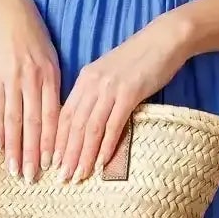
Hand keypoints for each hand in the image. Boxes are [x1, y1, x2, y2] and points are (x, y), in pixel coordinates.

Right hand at [0, 0, 62, 183]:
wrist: (6, 13)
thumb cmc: (33, 39)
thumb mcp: (51, 59)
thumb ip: (54, 87)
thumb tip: (62, 117)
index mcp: (50, 77)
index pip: (53, 116)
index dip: (52, 142)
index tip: (54, 164)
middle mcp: (31, 81)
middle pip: (33, 124)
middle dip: (34, 154)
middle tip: (33, 178)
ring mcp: (11, 80)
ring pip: (14, 121)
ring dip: (15, 149)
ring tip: (16, 170)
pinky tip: (0, 149)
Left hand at [54, 11, 192, 182]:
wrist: (164, 39)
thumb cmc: (141, 59)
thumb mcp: (111, 74)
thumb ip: (98, 93)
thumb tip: (91, 120)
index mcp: (85, 79)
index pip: (64, 114)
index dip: (57, 141)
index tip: (54, 162)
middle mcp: (92, 84)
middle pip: (73, 125)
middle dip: (67, 154)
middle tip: (62, 178)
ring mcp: (110, 88)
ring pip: (90, 128)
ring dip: (83, 155)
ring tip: (79, 176)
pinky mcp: (129, 93)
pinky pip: (113, 124)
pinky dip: (105, 146)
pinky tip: (101, 163)